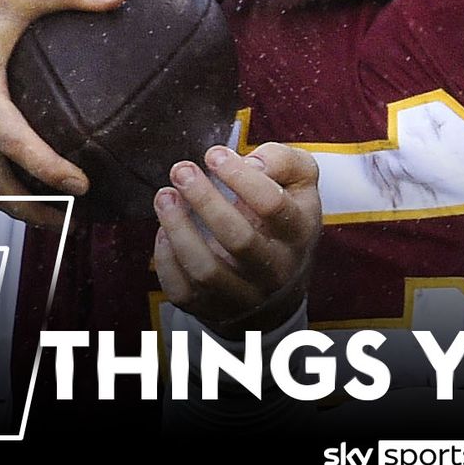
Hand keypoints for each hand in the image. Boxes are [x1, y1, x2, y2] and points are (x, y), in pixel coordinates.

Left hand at [153, 143, 322, 338]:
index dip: (239, 176)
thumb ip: (283, 161)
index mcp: (298, 233)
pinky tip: (164, 231)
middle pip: (239, 239)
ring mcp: (245, 295)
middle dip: (205, 200)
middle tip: (181, 171)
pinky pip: (183, 291)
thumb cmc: (282, 221)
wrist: (280, 286)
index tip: (214, 155)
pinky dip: (166, 260)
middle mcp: (276, 269)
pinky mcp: (213, 309)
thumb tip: (252, 162)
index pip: (272, 205)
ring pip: (206, 270)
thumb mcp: (299, 184)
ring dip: (178, 229)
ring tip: (164, 196)